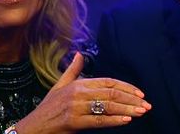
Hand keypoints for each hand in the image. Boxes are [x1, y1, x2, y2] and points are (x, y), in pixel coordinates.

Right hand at [14, 52, 150, 133]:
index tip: (140, 93)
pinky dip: (114, 120)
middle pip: (111, 94)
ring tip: (141, 112)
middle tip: (147, 105)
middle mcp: (78, 93)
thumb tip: (78, 54)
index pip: (108, 82)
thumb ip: (72, 70)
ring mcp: (76, 107)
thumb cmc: (48, 108)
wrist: (32, 127)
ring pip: (107, 107)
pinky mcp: (74, 122)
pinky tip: (126, 120)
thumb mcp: (59, 85)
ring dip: (127, 109)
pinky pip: (98, 121)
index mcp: (78, 83)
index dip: (126, 87)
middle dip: (131, 99)